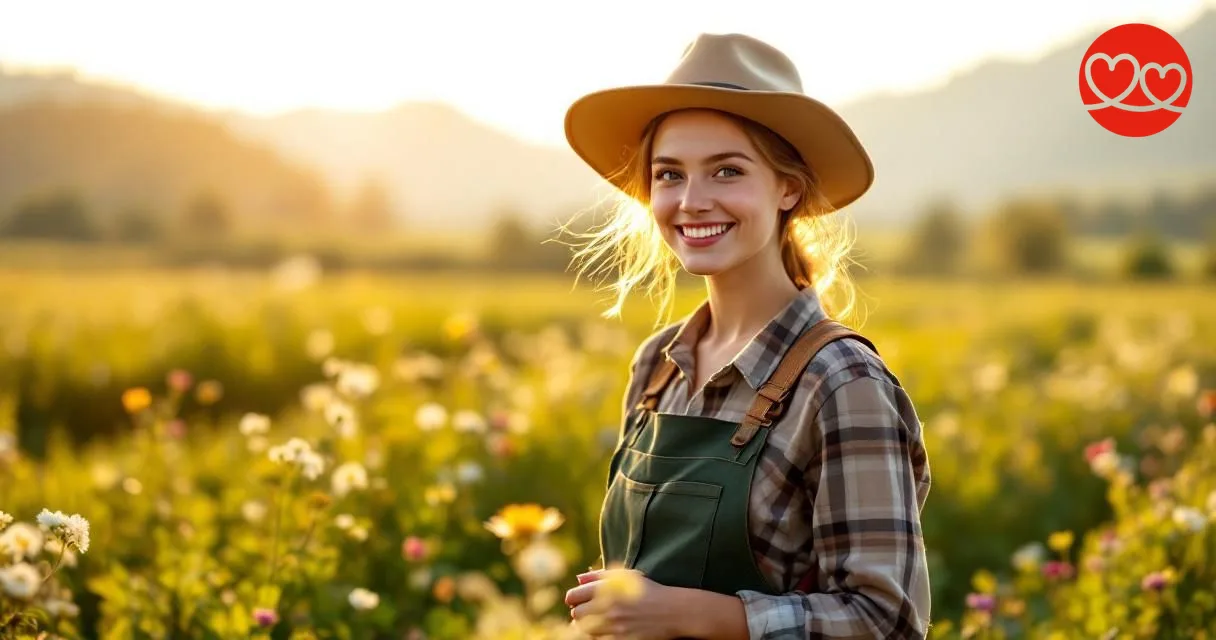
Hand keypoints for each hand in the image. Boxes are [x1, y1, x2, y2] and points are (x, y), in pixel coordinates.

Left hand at [564, 568, 679, 638]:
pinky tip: (607, 631)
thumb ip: (600, 576)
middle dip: (579, 612)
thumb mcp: (626, 576)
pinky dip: (599, 636)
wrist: (673, 611)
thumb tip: (578, 579)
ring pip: (585, 630)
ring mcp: (614, 626)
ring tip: (598, 621)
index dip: (573, 599)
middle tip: (587, 612)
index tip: (577, 601)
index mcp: (607, 589)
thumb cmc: (649, 591)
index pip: (573, 596)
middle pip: (576, 614)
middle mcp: (608, 607)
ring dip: (588, 625)